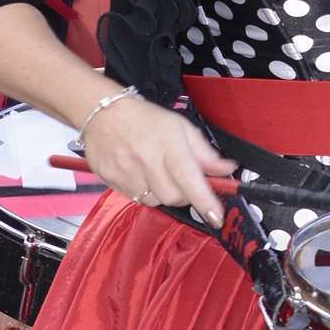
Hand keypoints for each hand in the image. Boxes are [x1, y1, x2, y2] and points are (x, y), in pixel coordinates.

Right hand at [78, 94, 235, 225]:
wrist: (104, 113)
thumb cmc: (145, 118)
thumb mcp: (181, 127)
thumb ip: (205, 153)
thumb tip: (226, 170)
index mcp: (168, 144)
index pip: (189, 178)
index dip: (204, 200)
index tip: (216, 217)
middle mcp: (146, 160)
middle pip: (174, 197)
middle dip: (185, 195)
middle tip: (183, 180)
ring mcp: (126, 172)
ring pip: (154, 201)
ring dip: (163, 194)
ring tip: (159, 173)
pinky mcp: (111, 180)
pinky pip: (135, 199)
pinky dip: (144, 192)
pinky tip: (142, 174)